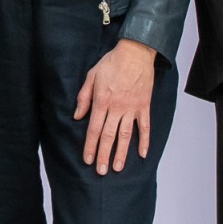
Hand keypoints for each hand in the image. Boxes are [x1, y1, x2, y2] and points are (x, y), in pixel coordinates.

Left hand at [74, 39, 157, 173]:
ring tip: (117, 168)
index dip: (90, 146)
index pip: (94, 129)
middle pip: (108, 136)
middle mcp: (117, 108)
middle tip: (101, 171)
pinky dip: (144, 141)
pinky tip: (142, 154)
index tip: (88, 160)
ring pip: (125, 135)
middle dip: (104, 155)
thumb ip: (84, 97)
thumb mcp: (91, 76)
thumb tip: (77, 116)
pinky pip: (145, 126)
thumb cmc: (111, 63)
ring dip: (121, 153)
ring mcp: (132, 108)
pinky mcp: (144, 106)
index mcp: (102, 101)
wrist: (135, 52)